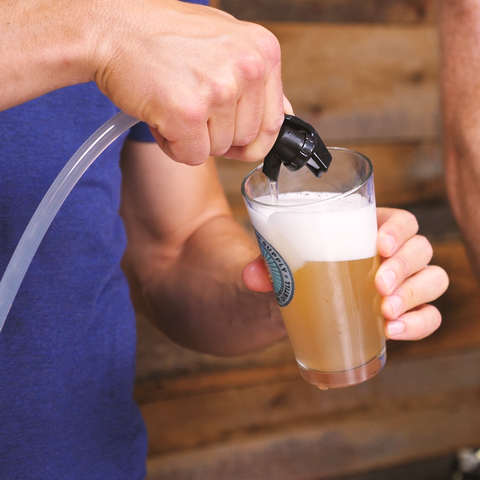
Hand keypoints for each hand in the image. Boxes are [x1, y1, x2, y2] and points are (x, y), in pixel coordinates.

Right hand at [92, 0, 289, 164]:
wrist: (111, 29)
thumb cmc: (164, 36)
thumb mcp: (225, 42)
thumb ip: (257, 80)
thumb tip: (283, 116)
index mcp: (263, 51)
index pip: (274, 122)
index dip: (252, 141)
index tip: (235, 141)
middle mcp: (247, 68)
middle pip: (245, 140)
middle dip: (216, 136)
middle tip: (190, 108)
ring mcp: (218, 90)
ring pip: (217, 150)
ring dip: (192, 139)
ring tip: (172, 105)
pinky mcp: (188, 112)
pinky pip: (192, 157)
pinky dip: (173, 146)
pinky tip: (160, 118)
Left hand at [243, 208, 448, 340]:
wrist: (293, 303)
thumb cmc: (294, 272)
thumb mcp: (278, 265)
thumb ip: (265, 265)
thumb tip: (254, 275)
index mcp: (366, 230)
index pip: (400, 220)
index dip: (399, 229)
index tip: (379, 243)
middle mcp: (389, 255)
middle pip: (421, 249)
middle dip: (405, 266)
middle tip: (378, 285)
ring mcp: (398, 285)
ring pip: (432, 279)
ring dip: (415, 295)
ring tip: (385, 312)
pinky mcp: (398, 313)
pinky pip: (428, 315)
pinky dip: (419, 323)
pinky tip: (393, 330)